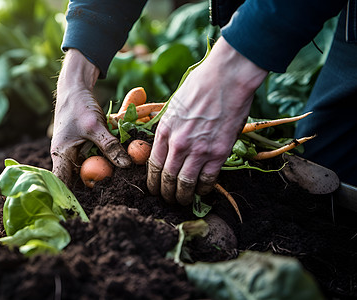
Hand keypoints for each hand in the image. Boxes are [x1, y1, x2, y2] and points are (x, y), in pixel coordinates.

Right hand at [51, 49, 130, 186]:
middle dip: (94, 187)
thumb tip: (126, 166)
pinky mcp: (84, 147)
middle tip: (113, 194)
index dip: (71, 197)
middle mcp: (66, 157)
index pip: (62, 183)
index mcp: (61, 155)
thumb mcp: (95, 126)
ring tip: (119, 183)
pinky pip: (95, 159)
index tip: (89, 206)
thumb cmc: (78, 105)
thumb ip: (109, 146)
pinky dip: (106, 161)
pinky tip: (119, 164)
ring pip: (88, 170)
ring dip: (102, 174)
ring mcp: (76, 153)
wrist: (75, 88)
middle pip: (78, 180)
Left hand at [147, 37, 267, 204]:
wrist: (226, 78)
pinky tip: (203, 192)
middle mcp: (178, 143)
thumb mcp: (174, 106)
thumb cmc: (200, 87)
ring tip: (182, 201)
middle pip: (167, 178)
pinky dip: (204, 189)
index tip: (154, 188)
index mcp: (164, 130)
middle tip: (167, 199)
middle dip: (165, 193)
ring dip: (182, 196)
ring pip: (185, 184)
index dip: (152, 181)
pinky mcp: (219, 153)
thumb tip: (166, 144)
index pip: (153, 165)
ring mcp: (199, 150)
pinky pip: (208, 180)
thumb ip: (168, 127)